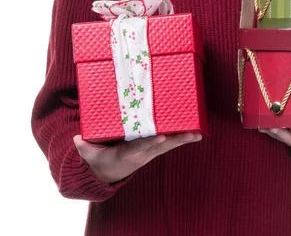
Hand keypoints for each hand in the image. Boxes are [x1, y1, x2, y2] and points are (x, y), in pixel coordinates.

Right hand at [74, 131, 201, 182]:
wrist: (108, 172)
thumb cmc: (100, 158)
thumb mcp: (90, 155)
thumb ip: (85, 147)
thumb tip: (77, 139)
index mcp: (126, 154)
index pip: (140, 148)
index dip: (150, 143)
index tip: (161, 138)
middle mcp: (141, 154)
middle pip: (161, 147)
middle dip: (175, 140)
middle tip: (191, 134)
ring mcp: (148, 152)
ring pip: (168, 145)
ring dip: (183, 139)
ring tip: (198, 133)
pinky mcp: (153, 149)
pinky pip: (169, 142)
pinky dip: (181, 138)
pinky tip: (195, 132)